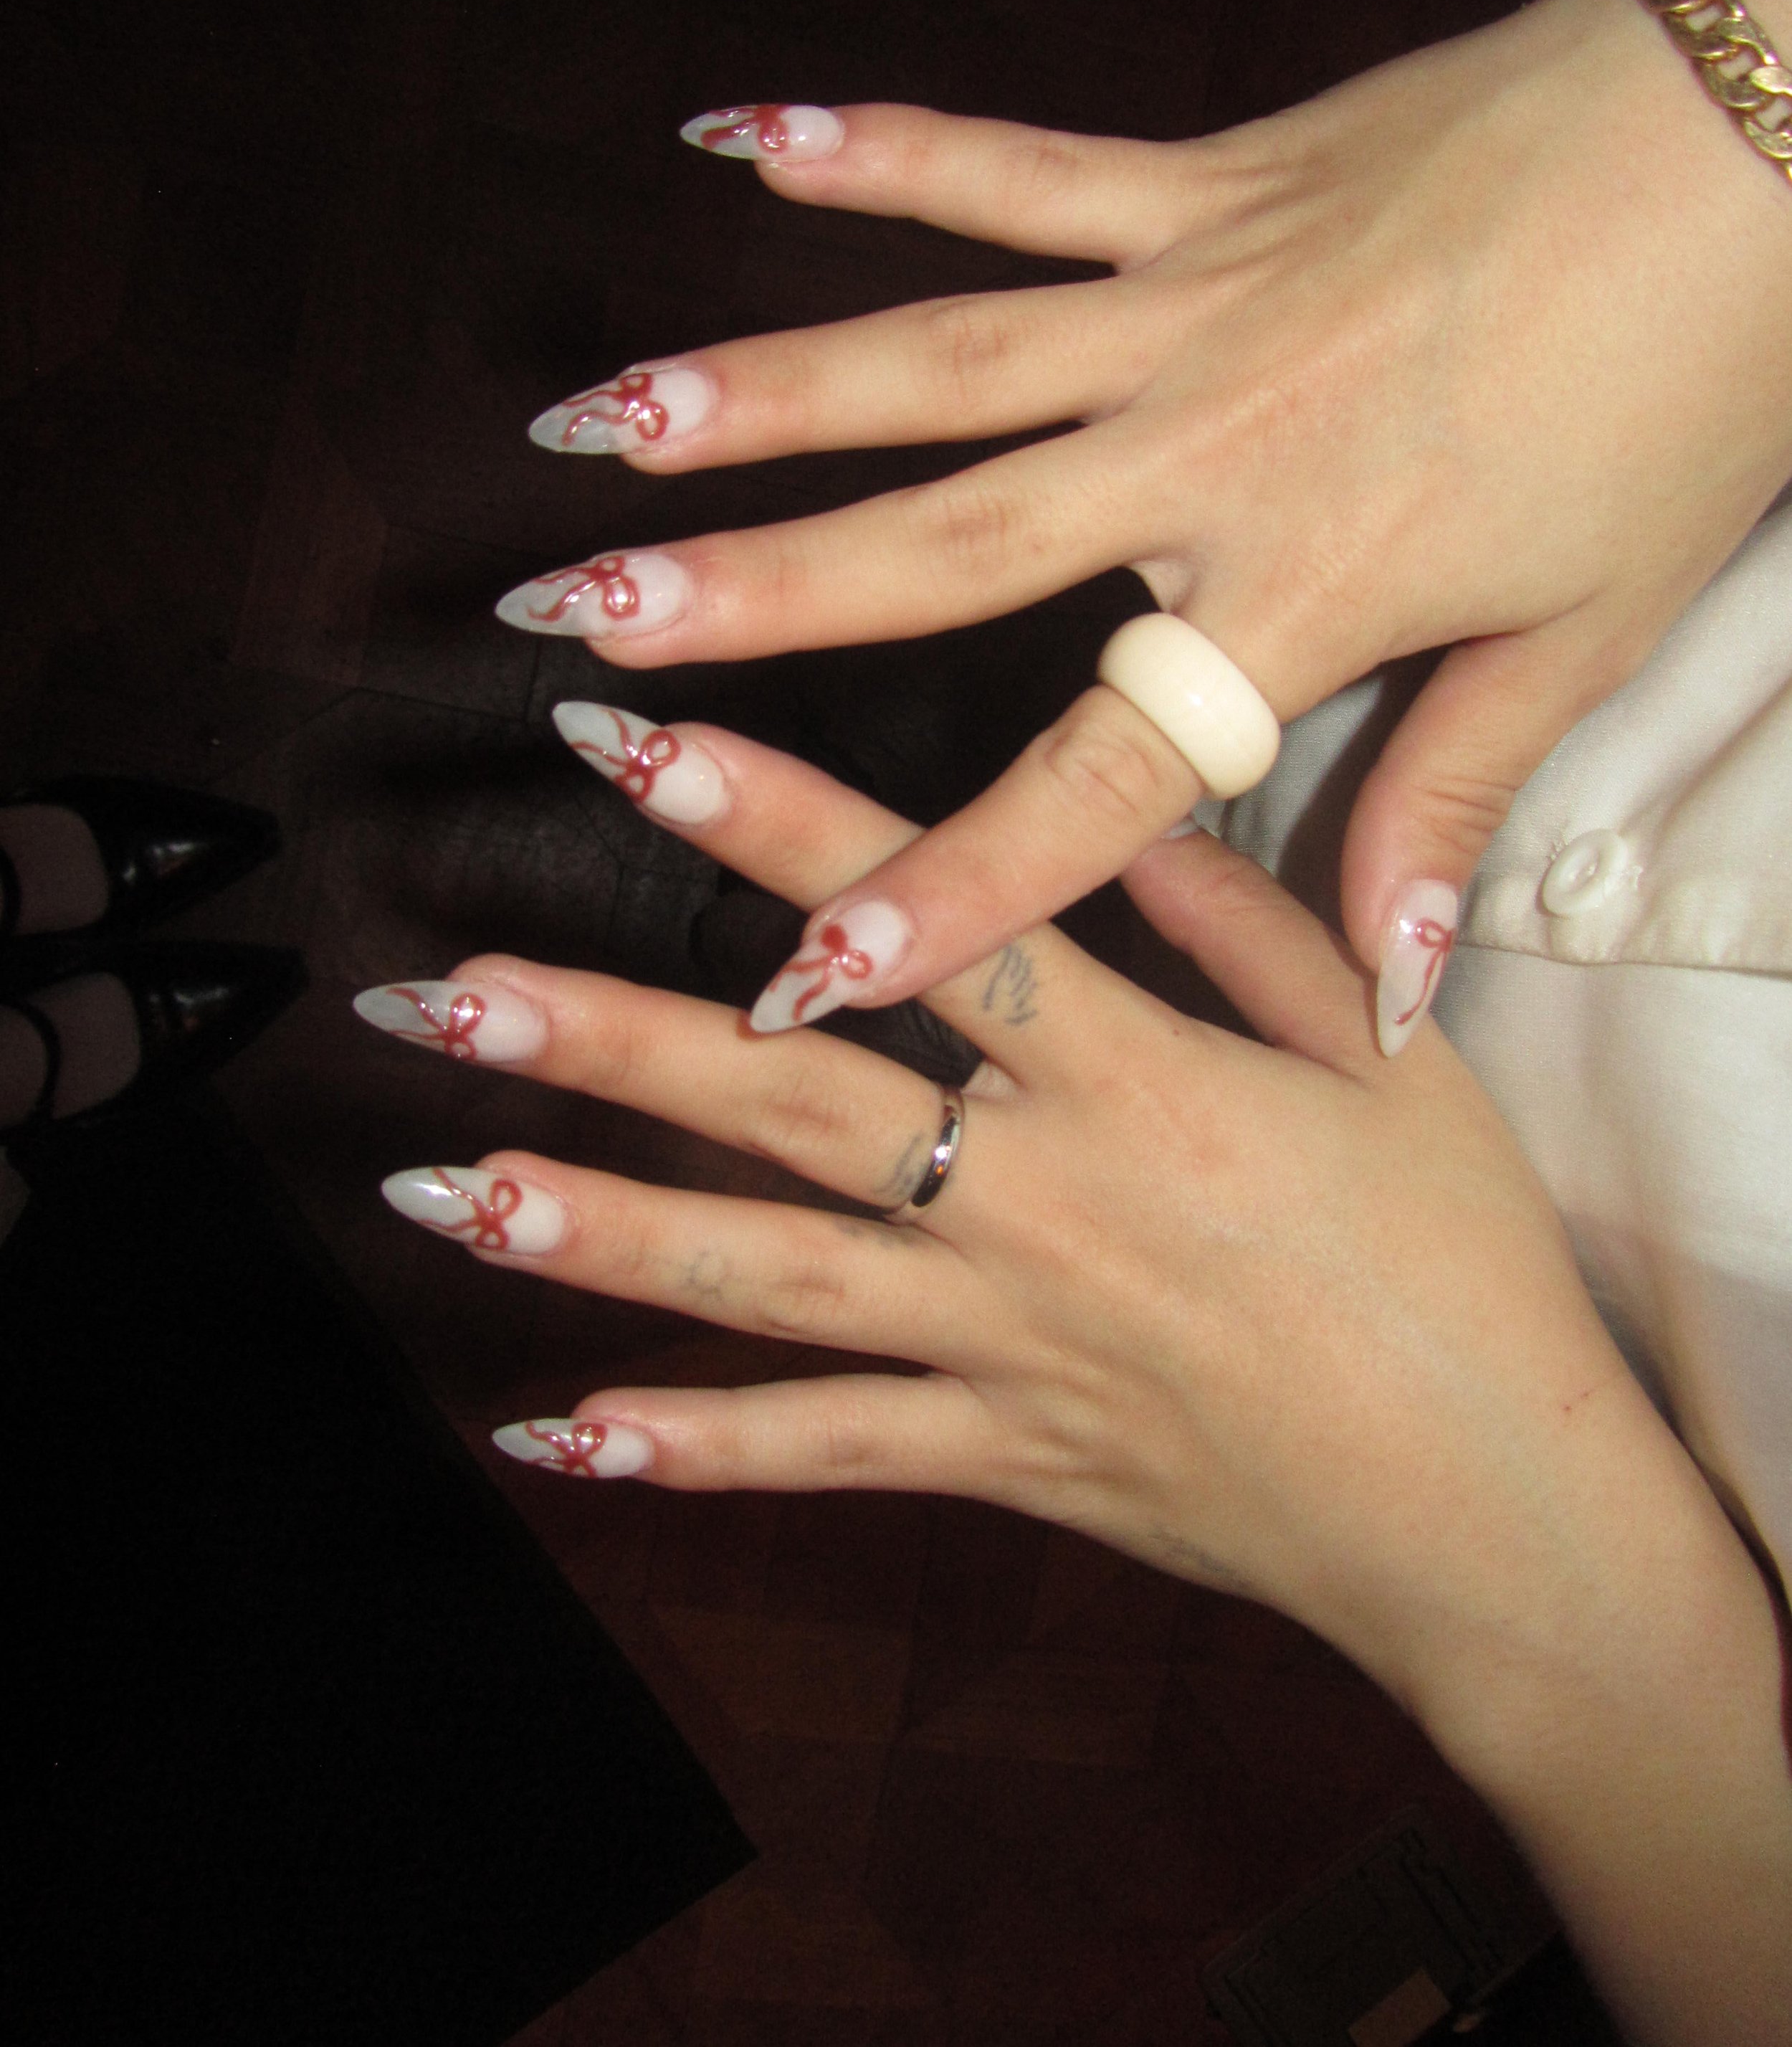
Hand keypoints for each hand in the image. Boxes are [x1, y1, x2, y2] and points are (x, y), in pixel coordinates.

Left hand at [365, 713, 1791, 2043]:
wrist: (1495, 1514)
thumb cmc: (1460, 1270)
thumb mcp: (1388, 1061)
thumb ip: (1246, 924)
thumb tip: (1127, 808)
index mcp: (1137, 1081)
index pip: (924, 921)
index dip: (769, 822)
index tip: (635, 744)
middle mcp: (1042, 1201)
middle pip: (790, 1103)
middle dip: (607, 1040)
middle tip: (444, 994)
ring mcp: (1006, 1340)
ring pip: (766, 1278)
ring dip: (594, 1230)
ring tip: (440, 1186)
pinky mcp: (1004, 1452)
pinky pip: (827, 1452)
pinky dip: (692, 1450)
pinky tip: (558, 1434)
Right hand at [496, 0, 1791, 1045]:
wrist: (1761, 131)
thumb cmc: (1691, 390)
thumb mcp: (1586, 628)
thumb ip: (1452, 805)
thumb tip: (1392, 997)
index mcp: (1310, 588)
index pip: (1095, 780)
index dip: (950, 888)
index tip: (803, 975)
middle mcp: (1214, 450)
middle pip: (946, 550)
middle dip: (753, 604)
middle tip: (583, 638)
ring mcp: (1197, 299)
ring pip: (940, 361)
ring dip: (759, 396)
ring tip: (600, 429)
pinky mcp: (1206, 179)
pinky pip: (1017, 166)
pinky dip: (880, 149)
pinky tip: (735, 135)